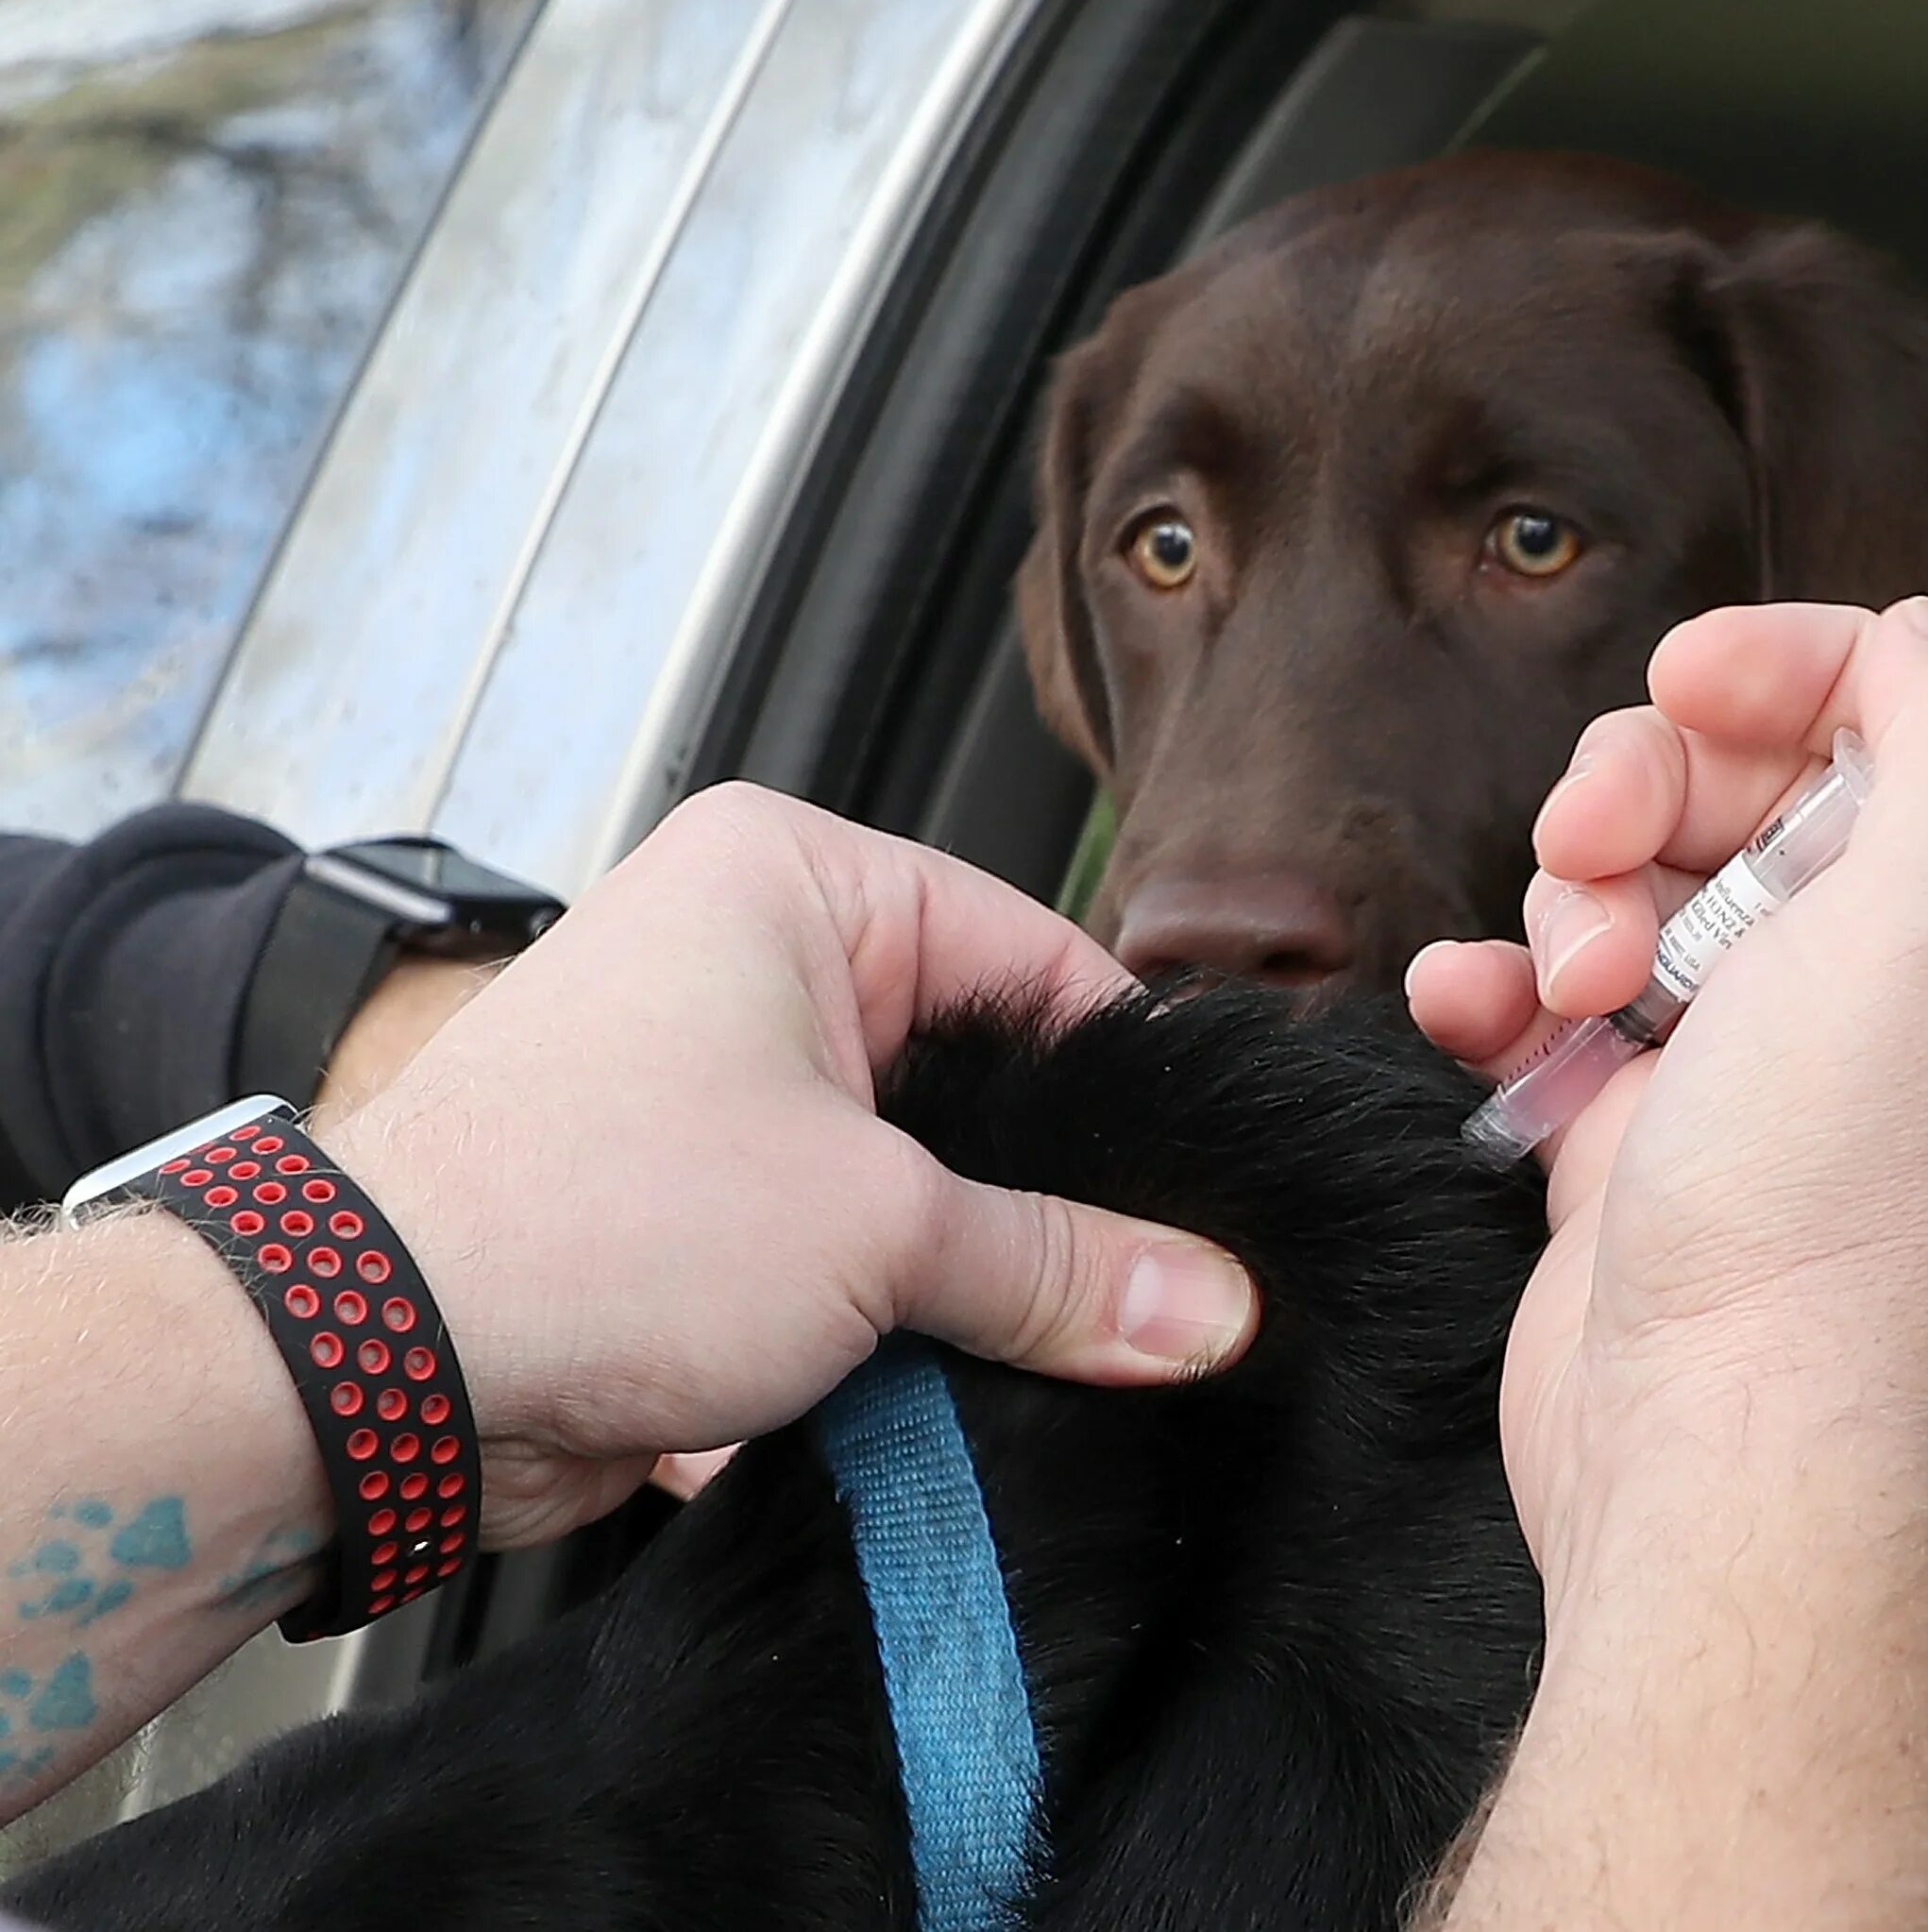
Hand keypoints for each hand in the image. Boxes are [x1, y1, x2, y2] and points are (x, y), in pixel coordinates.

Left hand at [324, 784, 1256, 1548]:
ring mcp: (714, 1091)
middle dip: (1045, 1199)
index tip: (1212, 1191)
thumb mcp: (878, 1231)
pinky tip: (942, 1396)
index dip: (1129, 1085)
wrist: (367, 1372)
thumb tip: (1207, 1305)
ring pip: (912, 1183)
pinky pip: (838, 1256)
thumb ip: (1060, 1264)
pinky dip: (883, 1328)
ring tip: (1050, 1350)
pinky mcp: (688, 1211)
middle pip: (977, 1082)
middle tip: (1147, 1289)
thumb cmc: (581, 1223)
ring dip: (961, 1280)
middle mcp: (750, 962)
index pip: (1035, 958)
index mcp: (795, 880)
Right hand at [1408, 597, 1927, 1592]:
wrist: (1713, 1430)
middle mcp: (1873, 974)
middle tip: (1595, 856)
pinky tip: (1473, 1008)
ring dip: (1568, 895)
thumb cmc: (1833, 1189)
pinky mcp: (1638, 1130)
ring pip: (1630, 880)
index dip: (1781, 666)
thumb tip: (1926, 641)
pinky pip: (1546, 1000)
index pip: (1888, 706)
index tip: (1686, 686)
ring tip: (1573, 985)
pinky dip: (1496, 984)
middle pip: (1739, 782)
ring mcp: (1750, 1055)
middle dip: (1644, 791)